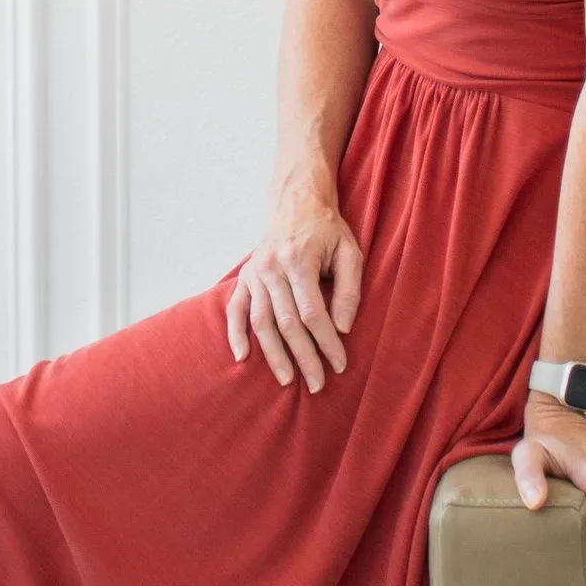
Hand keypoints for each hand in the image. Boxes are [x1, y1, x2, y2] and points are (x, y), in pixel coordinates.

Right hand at [225, 185, 362, 393]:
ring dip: (273, 355)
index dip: (327, 343)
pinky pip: (235, 309)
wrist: (296, 201)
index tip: (339, 364)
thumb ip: (349, 290)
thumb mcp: (349, 252)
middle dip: (303, 357)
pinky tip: (243, 357)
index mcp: (298, 260)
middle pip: (287, 323)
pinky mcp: (245, 276)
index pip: (313, 313)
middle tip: (317, 384)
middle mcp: (271, 268)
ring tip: (286, 380)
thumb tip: (342, 328)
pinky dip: (235, 334)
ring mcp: (254, 273)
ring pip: (261, 322)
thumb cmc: (327, 230)